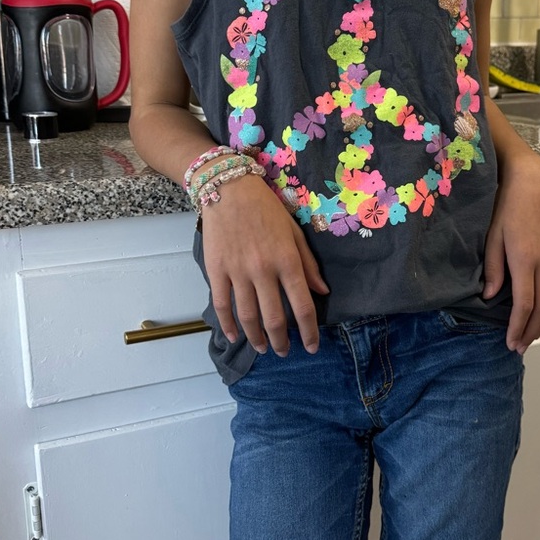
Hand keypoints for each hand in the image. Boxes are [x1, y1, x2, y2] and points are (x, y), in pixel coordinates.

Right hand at [200, 174, 328, 355]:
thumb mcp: (294, 232)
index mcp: (287, 261)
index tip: (312, 346)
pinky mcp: (216, 270)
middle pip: (275, 319)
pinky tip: (235, 336)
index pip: (303, 306)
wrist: (228, 188)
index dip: (309, 331)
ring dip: (257, 338)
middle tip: (284, 352)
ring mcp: (238, 272)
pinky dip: (228, 325)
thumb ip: (308, 264)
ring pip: (248, 317)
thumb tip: (322, 292)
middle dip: (282, 342)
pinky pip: (222, 305)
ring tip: (264, 348)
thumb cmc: (266, 208)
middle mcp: (263, 271)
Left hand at [482, 153, 539, 353]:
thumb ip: (492, 269)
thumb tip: (490, 297)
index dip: (519, 327)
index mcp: (525, 260)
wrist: (533, 181)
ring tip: (534, 332)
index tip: (512, 342)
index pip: (524, 304)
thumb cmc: (507, 204)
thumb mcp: (492, 237)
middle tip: (521, 345)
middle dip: (532, 330)